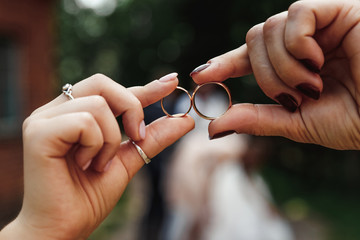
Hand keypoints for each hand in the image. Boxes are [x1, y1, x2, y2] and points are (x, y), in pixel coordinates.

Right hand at [1, 73, 193, 238]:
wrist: (64, 228)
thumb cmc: (89, 196)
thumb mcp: (128, 160)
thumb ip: (153, 138)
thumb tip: (186, 120)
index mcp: (73, 114)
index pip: (112, 91)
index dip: (144, 87)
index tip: (172, 82)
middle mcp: (56, 111)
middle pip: (102, 83)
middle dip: (131, 107)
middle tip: (138, 135)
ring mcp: (43, 119)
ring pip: (98, 104)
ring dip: (110, 140)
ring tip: (98, 164)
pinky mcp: (38, 132)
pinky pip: (84, 121)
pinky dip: (96, 145)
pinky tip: (84, 165)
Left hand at [191, 0, 359, 149]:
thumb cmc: (355, 119)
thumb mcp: (297, 123)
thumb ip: (257, 120)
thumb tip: (214, 128)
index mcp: (294, 66)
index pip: (249, 57)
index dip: (223, 64)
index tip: (200, 76)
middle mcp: (303, 42)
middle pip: (254, 40)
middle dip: (264, 74)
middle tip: (293, 96)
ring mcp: (319, 25)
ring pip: (268, 30)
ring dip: (282, 66)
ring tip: (312, 83)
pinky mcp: (338, 10)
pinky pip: (296, 15)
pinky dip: (297, 43)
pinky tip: (317, 59)